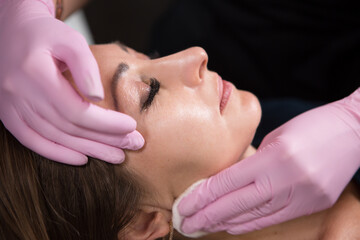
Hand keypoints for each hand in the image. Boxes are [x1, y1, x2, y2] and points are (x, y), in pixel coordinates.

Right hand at [0, 0, 143, 164]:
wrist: (14, 33)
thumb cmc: (47, 34)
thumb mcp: (70, 38)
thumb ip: (85, 66)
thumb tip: (99, 97)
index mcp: (35, 74)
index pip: (77, 110)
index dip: (106, 123)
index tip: (132, 126)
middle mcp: (19, 94)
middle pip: (69, 128)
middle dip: (105, 140)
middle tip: (133, 144)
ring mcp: (11, 107)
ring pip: (55, 138)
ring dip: (89, 149)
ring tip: (117, 155)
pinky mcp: (9, 115)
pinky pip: (33, 142)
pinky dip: (57, 153)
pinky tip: (82, 159)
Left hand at [176, 88, 359, 234]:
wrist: (352, 132)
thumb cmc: (310, 127)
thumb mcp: (275, 139)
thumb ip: (253, 162)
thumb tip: (228, 181)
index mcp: (275, 157)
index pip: (228, 183)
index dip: (202, 197)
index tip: (183, 206)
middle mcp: (286, 180)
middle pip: (236, 205)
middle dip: (206, 217)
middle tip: (184, 224)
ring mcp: (301, 196)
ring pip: (252, 217)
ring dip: (224, 223)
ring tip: (202, 226)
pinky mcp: (311, 205)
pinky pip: (272, 219)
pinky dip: (248, 223)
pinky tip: (231, 226)